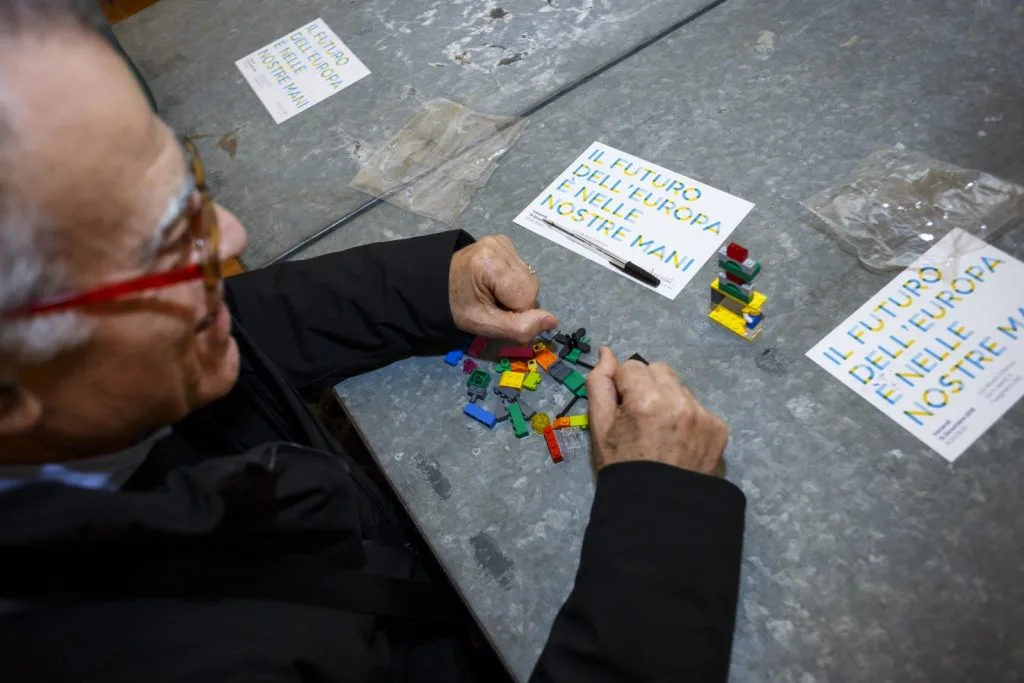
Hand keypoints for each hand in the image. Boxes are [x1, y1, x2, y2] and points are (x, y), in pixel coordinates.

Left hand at [449, 235, 557, 343]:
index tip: (494, 312)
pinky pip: (523, 269)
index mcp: (491, 263)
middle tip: (492, 303)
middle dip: (517, 302)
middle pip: (530, 286)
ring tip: (492, 292)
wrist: (438, 285)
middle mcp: (499, 245)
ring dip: (516, 292)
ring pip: (530, 279)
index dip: (515, 313)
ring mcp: (502, 241)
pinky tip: (495, 282)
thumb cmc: (459, 306)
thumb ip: (520, 327)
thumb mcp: (485, 324)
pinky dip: (513, 281)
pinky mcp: (503, 241)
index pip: (526, 297)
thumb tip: (553, 321)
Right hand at [587, 347, 728, 473]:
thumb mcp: (599, 426)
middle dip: (647, 386)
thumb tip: (606, 351)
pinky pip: (698, 407)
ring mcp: (703, 414)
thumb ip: (599, 384)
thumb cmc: (622, 467)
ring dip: (669, 400)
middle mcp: (678, 401)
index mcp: (645, 399)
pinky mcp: (719, 428)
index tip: (623, 412)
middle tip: (642, 418)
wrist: (657, 508)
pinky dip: (688, 418)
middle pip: (659, 370)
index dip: (623, 388)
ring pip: (680, 387)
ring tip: (661, 431)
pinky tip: (679, 441)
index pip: (631, 367)